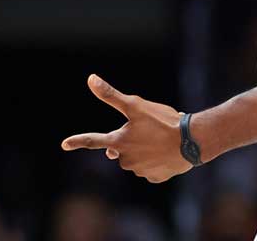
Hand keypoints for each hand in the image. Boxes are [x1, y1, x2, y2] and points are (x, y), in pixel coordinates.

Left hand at [61, 74, 192, 182]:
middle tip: (148, 130)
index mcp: (118, 142)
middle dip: (129, 141)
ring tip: (162, 139)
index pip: (93, 141)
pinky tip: (168, 152)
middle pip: (120, 150)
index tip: (64, 143)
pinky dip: (157, 160)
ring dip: (145, 150)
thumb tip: (91, 79)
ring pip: (137, 159)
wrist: (191, 141)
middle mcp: (125, 159)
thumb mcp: (136, 105)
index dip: (78, 141)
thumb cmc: (163, 121)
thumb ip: (111, 95)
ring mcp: (140, 171)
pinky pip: (152, 168)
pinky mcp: (155, 177)